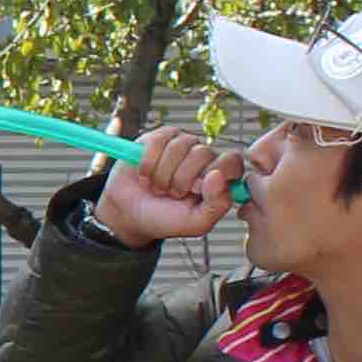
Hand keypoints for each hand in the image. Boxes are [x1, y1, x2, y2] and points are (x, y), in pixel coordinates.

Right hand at [95, 124, 239, 242]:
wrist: (128, 214)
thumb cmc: (164, 219)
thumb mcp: (195, 223)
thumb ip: (216, 205)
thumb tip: (218, 176)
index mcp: (218, 178)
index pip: (232, 161)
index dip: (215, 172)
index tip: (197, 190)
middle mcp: (203, 158)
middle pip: (203, 153)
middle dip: (181, 179)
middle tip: (173, 194)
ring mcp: (182, 145)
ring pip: (179, 146)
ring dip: (163, 174)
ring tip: (158, 187)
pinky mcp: (159, 138)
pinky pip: (159, 141)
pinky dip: (148, 163)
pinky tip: (146, 175)